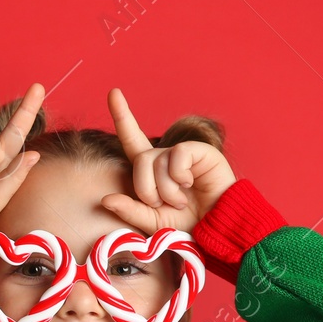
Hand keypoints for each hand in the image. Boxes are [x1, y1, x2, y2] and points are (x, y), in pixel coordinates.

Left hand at [100, 87, 235, 234]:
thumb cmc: (186, 226)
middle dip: (146, 188)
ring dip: (165, 188)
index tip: (113, 92)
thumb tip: (105, 199)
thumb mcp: (151, 221)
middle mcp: (165, 158)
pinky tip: (190, 184)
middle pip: (141, 160)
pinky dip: (179, 174)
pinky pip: (178, 155)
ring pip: (158, 160)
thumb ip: (129, 210)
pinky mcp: (201, 152)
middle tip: (163, 205)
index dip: (122, 116)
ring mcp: (183, 154)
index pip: (132, 139)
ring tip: (181, 201)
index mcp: (151, 171)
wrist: (217, 229)